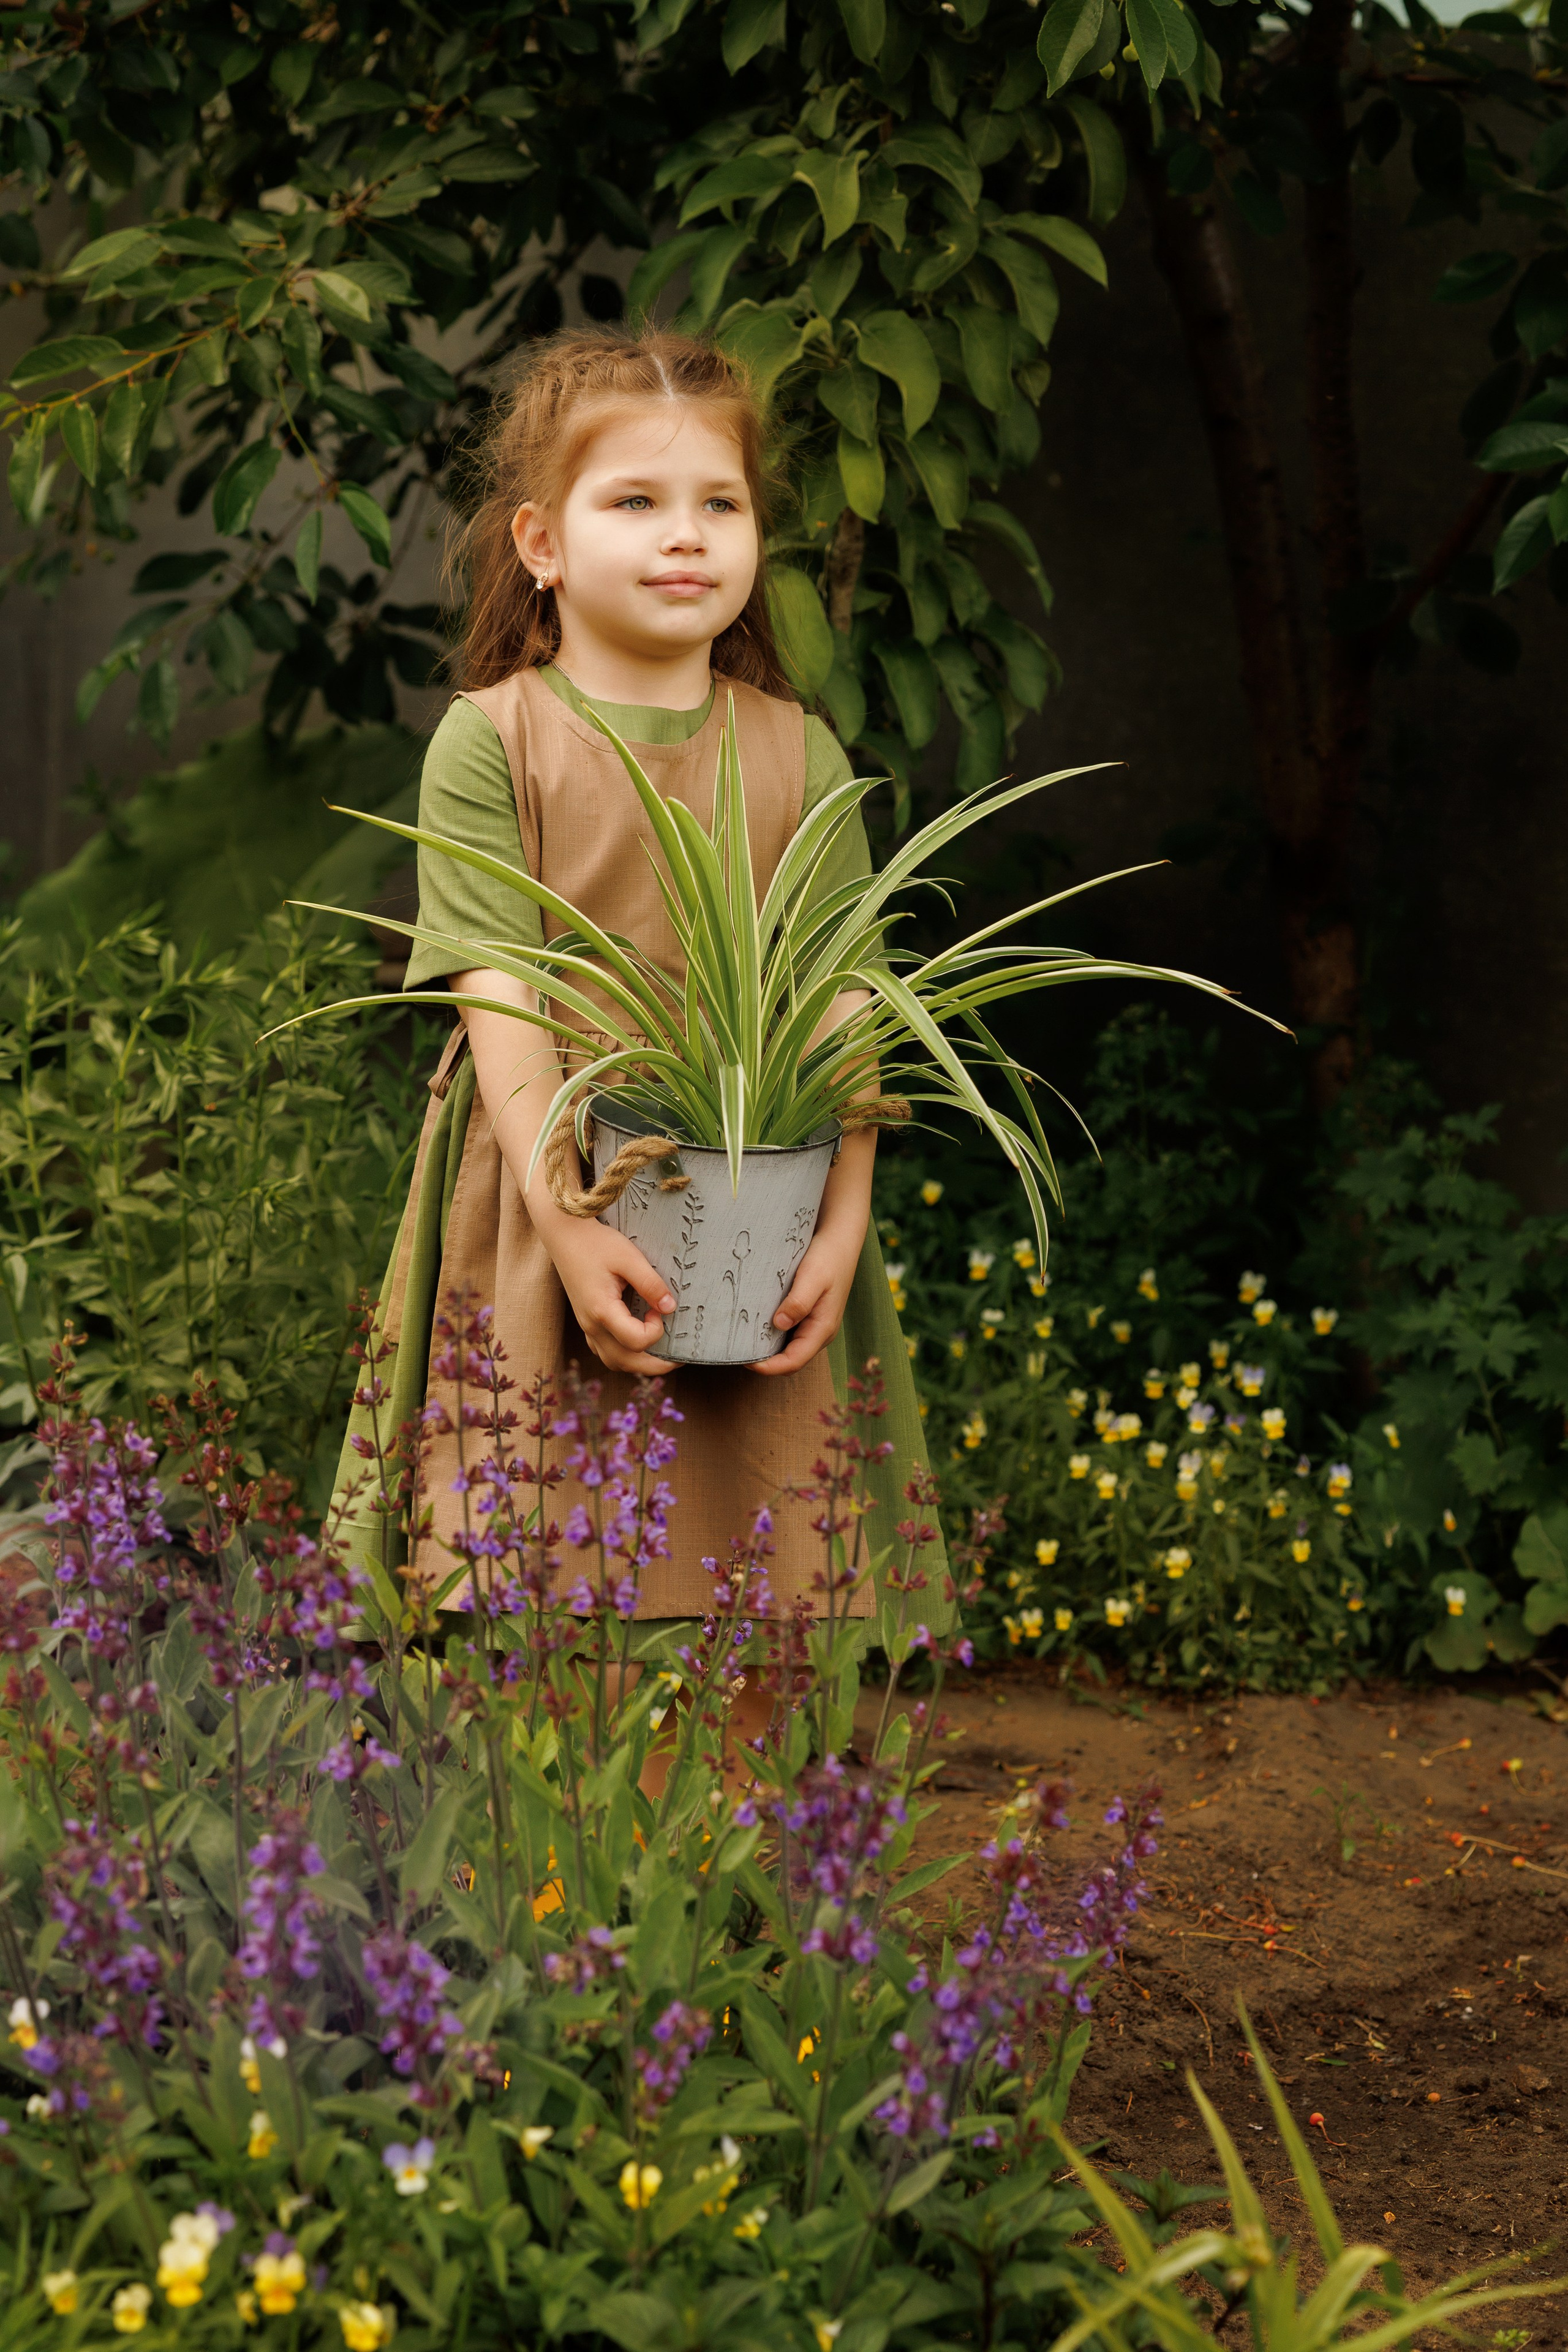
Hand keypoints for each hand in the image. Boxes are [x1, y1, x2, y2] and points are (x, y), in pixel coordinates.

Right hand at [543, 1214, 677, 1376]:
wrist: (565, 1235)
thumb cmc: (597, 1243)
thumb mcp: (629, 1257)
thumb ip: (651, 1284)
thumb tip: (670, 1307)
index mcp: (602, 1310)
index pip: (636, 1341)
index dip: (656, 1330)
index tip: (659, 1308)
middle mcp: (591, 1325)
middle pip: (624, 1363)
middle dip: (655, 1365)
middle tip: (678, 1357)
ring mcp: (586, 1326)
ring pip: (613, 1361)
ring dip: (638, 1364)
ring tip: (661, 1354)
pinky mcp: (586, 1322)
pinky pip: (604, 1351)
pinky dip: (624, 1355)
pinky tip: (637, 1343)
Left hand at [750, 1223, 860, 1376]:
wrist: (839, 1241)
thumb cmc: (828, 1258)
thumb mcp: (813, 1277)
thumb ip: (798, 1302)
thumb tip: (779, 1324)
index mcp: (822, 1329)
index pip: (794, 1362)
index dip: (769, 1367)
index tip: (745, 1362)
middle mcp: (819, 1333)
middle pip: (790, 1360)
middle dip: (766, 1362)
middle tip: (738, 1352)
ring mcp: (814, 1326)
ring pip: (789, 1349)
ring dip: (768, 1351)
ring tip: (743, 1342)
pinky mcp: (808, 1316)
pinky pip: (789, 1335)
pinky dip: (772, 1337)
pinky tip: (756, 1327)